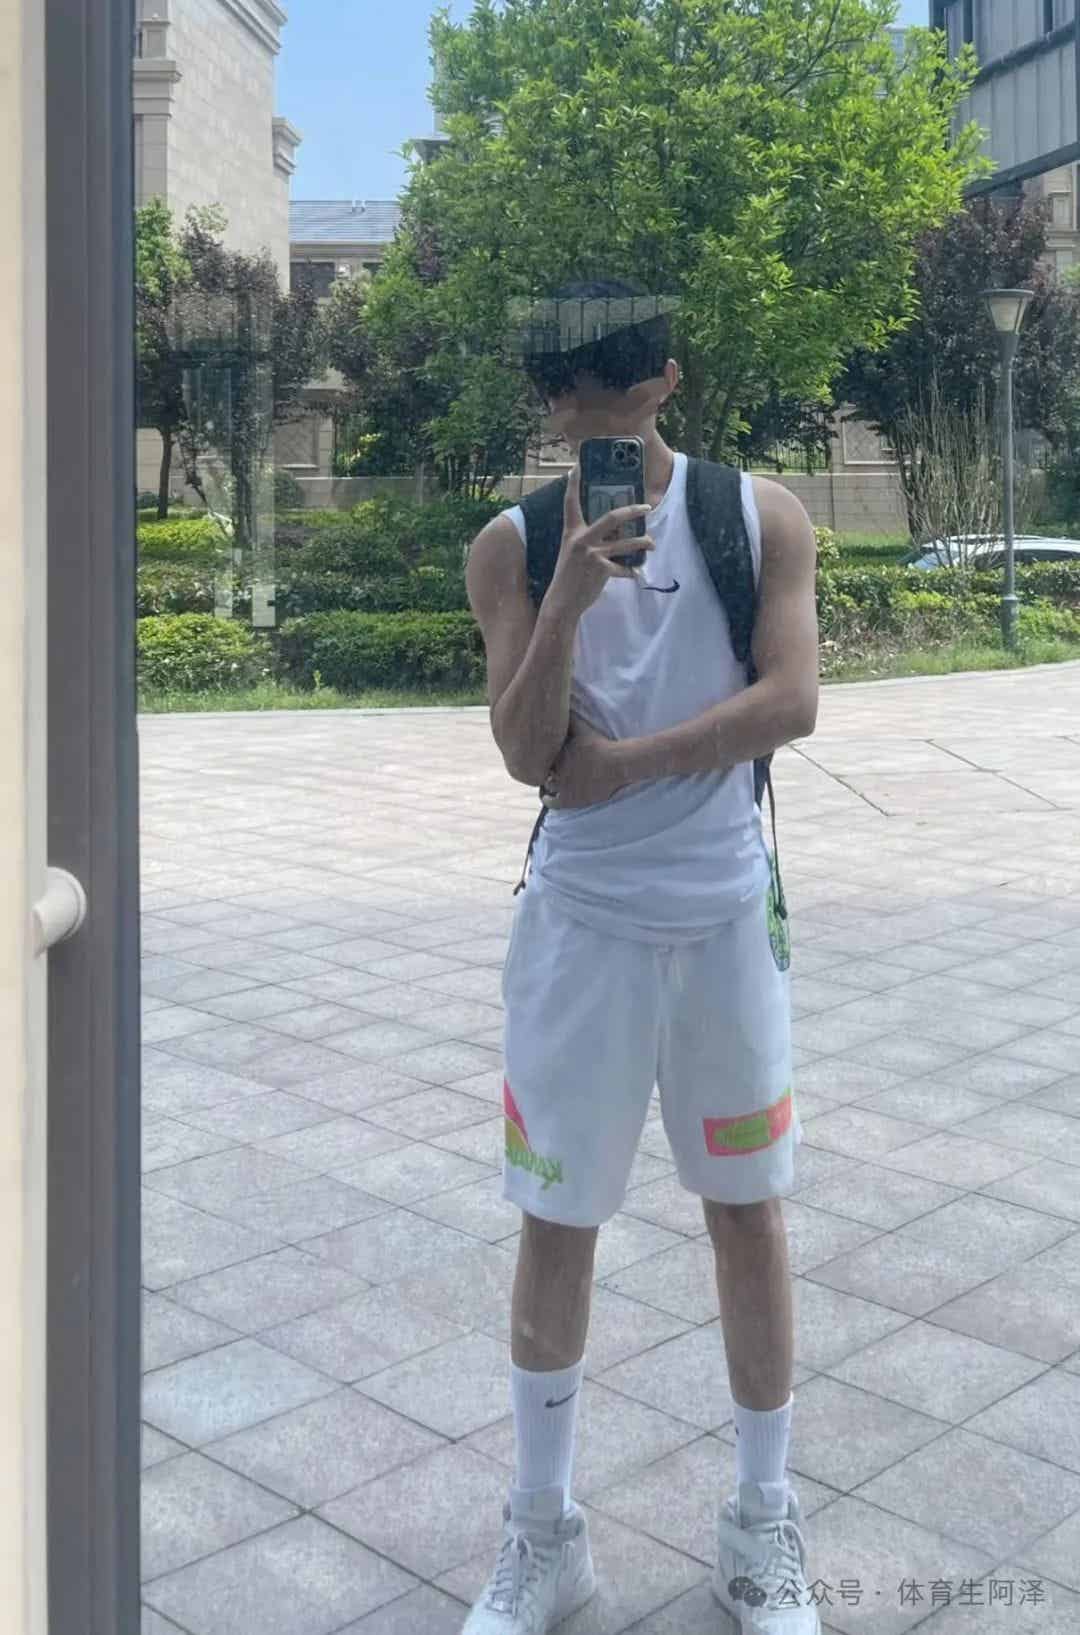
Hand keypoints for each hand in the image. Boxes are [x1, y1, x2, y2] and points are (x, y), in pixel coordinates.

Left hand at [541, 715, 626, 809]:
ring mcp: (562, 786)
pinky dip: (547, 799)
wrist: (617, 764)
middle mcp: (556, 770)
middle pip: (539, 770)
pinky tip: (547, 795)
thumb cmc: (600, 744)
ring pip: (545, 785)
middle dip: (539, 768)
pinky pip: (552, 802)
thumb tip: (561, 705)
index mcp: (557, 753)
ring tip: (545, 779)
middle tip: (539, 765)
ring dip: (544, 782)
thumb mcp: (583, 728)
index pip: (536, 755)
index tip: (536, 754)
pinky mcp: (570, 800)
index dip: (536, 755)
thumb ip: (570, 719)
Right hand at [548, 465, 654, 616]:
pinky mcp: (601, 569)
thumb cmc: (568, 577)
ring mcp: (592, 554)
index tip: (577, 466)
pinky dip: (631, 571)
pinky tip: (635, 573)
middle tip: (647, 507)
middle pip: (612, 517)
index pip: (570, 502)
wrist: (562, 602)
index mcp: (571, 532)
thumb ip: (587, 540)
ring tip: (651, 543)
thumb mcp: (572, 553)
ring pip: (626, 543)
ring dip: (642, 542)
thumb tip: (611, 532)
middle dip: (633, 511)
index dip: (573, 483)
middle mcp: (581, 539)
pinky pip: (624, 568)